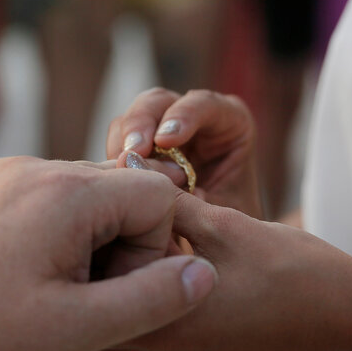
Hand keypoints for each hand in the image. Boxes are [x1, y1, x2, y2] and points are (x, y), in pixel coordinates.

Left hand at [85, 192, 351, 350]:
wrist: (351, 326)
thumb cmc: (299, 273)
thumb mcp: (231, 226)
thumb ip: (173, 203)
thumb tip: (128, 171)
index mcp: (166, 320)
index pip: (90, 287)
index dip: (74, 247)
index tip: (69, 214)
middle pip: (90, 320)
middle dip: (79, 277)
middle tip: (72, 235)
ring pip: (109, 335)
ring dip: (101, 297)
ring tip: (99, 252)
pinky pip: (134, 345)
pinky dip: (125, 313)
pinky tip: (132, 276)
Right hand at [106, 88, 262, 218]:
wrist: (223, 247)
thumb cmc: (237, 228)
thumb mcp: (228, 214)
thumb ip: (202, 200)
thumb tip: (170, 193)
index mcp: (230, 122)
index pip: (205, 104)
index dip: (183, 116)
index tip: (165, 140)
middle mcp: (194, 119)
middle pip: (159, 103)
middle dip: (141, 123)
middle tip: (131, 152)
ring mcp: (162, 132)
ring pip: (132, 120)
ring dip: (122, 143)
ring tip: (120, 170)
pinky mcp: (139, 152)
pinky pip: (118, 146)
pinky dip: (114, 163)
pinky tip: (115, 184)